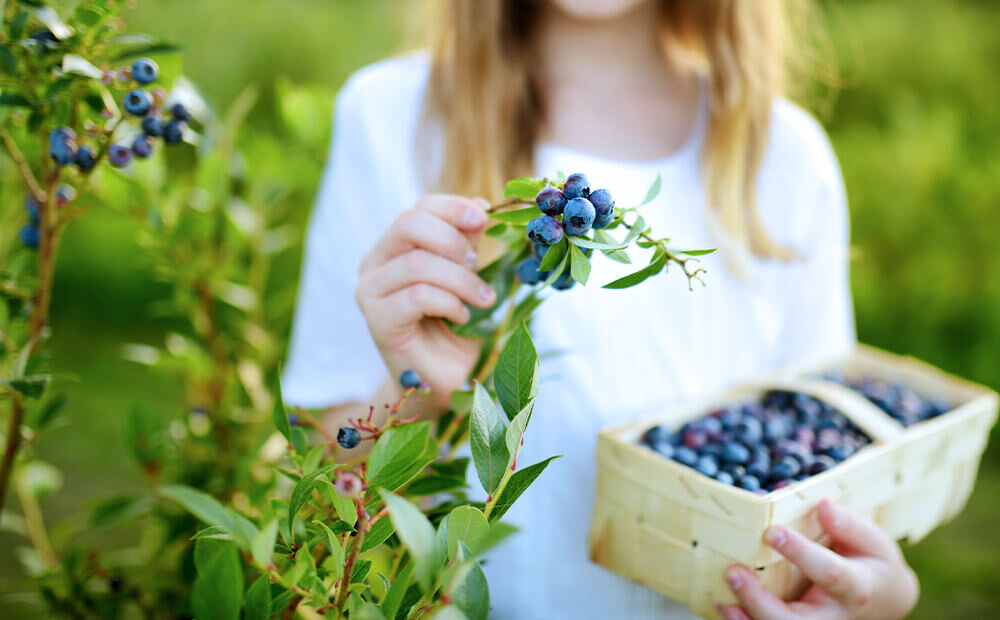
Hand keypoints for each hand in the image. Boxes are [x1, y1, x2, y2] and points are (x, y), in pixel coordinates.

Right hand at [355, 194, 494, 408]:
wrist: (441, 380)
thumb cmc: (454, 327)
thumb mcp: (467, 276)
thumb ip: (467, 243)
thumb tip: (480, 206)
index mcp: (395, 246)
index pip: (419, 208)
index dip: (454, 207)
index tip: (485, 218)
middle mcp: (375, 262)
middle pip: (409, 223)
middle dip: (453, 239)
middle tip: (478, 264)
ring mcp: (370, 291)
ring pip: (417, 263)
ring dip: (461, 280)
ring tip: (483, 298)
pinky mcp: (376, 319)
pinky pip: (417, 296)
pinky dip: (449, 303)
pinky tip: (462, 317)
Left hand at [721, 499, 918, 619]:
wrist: (885, 602)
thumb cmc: (873, 565)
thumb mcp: (874, 542)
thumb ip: (849, 525)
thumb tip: (823, 506)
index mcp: (856, 586)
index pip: (828, 573)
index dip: (800, 553)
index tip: (772, 532)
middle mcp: (834, 616)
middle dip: (761, 602)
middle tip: (733, 572)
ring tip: (723, 600)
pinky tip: (726, 609)